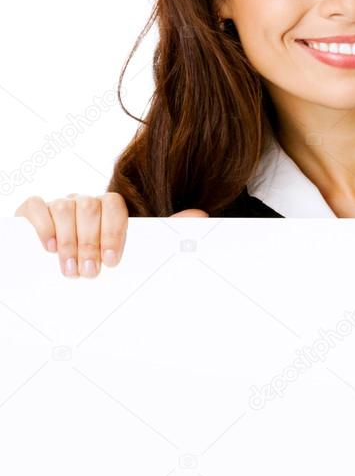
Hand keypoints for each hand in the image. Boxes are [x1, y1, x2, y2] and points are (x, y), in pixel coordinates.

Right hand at [15, 193, 207, 278]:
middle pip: (89, 207)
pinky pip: (36, 206)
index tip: (113, 261)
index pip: (115, 205)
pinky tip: (47, 248)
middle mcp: (86, 202)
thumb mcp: (137, 251)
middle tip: (90, 273)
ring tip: (70, 270)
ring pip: (64, 208)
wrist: (70, 269)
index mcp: (111, 209)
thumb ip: (167, 233)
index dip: (114, 232)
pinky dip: (42, 225)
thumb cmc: (108, 260)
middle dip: (90, 243)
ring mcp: (60, 205)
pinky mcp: (34, 211)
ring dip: (67, 241)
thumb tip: (200, 216)